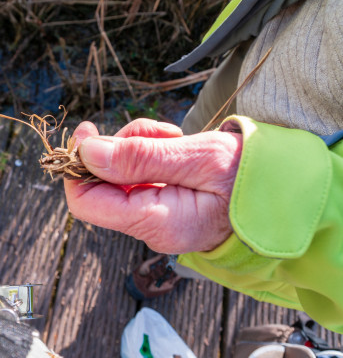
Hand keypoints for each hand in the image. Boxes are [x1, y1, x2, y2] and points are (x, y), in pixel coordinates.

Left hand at [64, 119, 242, 253]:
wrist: (281, 191)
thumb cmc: (247, 176)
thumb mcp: (197, 158)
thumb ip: (140, 158)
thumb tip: (87, 153)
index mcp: (156, 222)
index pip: (86, 203)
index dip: (78, 167)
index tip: (87, 132)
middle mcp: (149, 226)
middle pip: (102, 182)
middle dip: (120, 148)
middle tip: (157, 133)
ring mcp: (154, 216)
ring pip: (119, 173)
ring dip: (138, 145)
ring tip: (174, 138)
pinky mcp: (160, 203)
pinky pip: (137, 174)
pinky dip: (148, 152)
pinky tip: (174, 146)